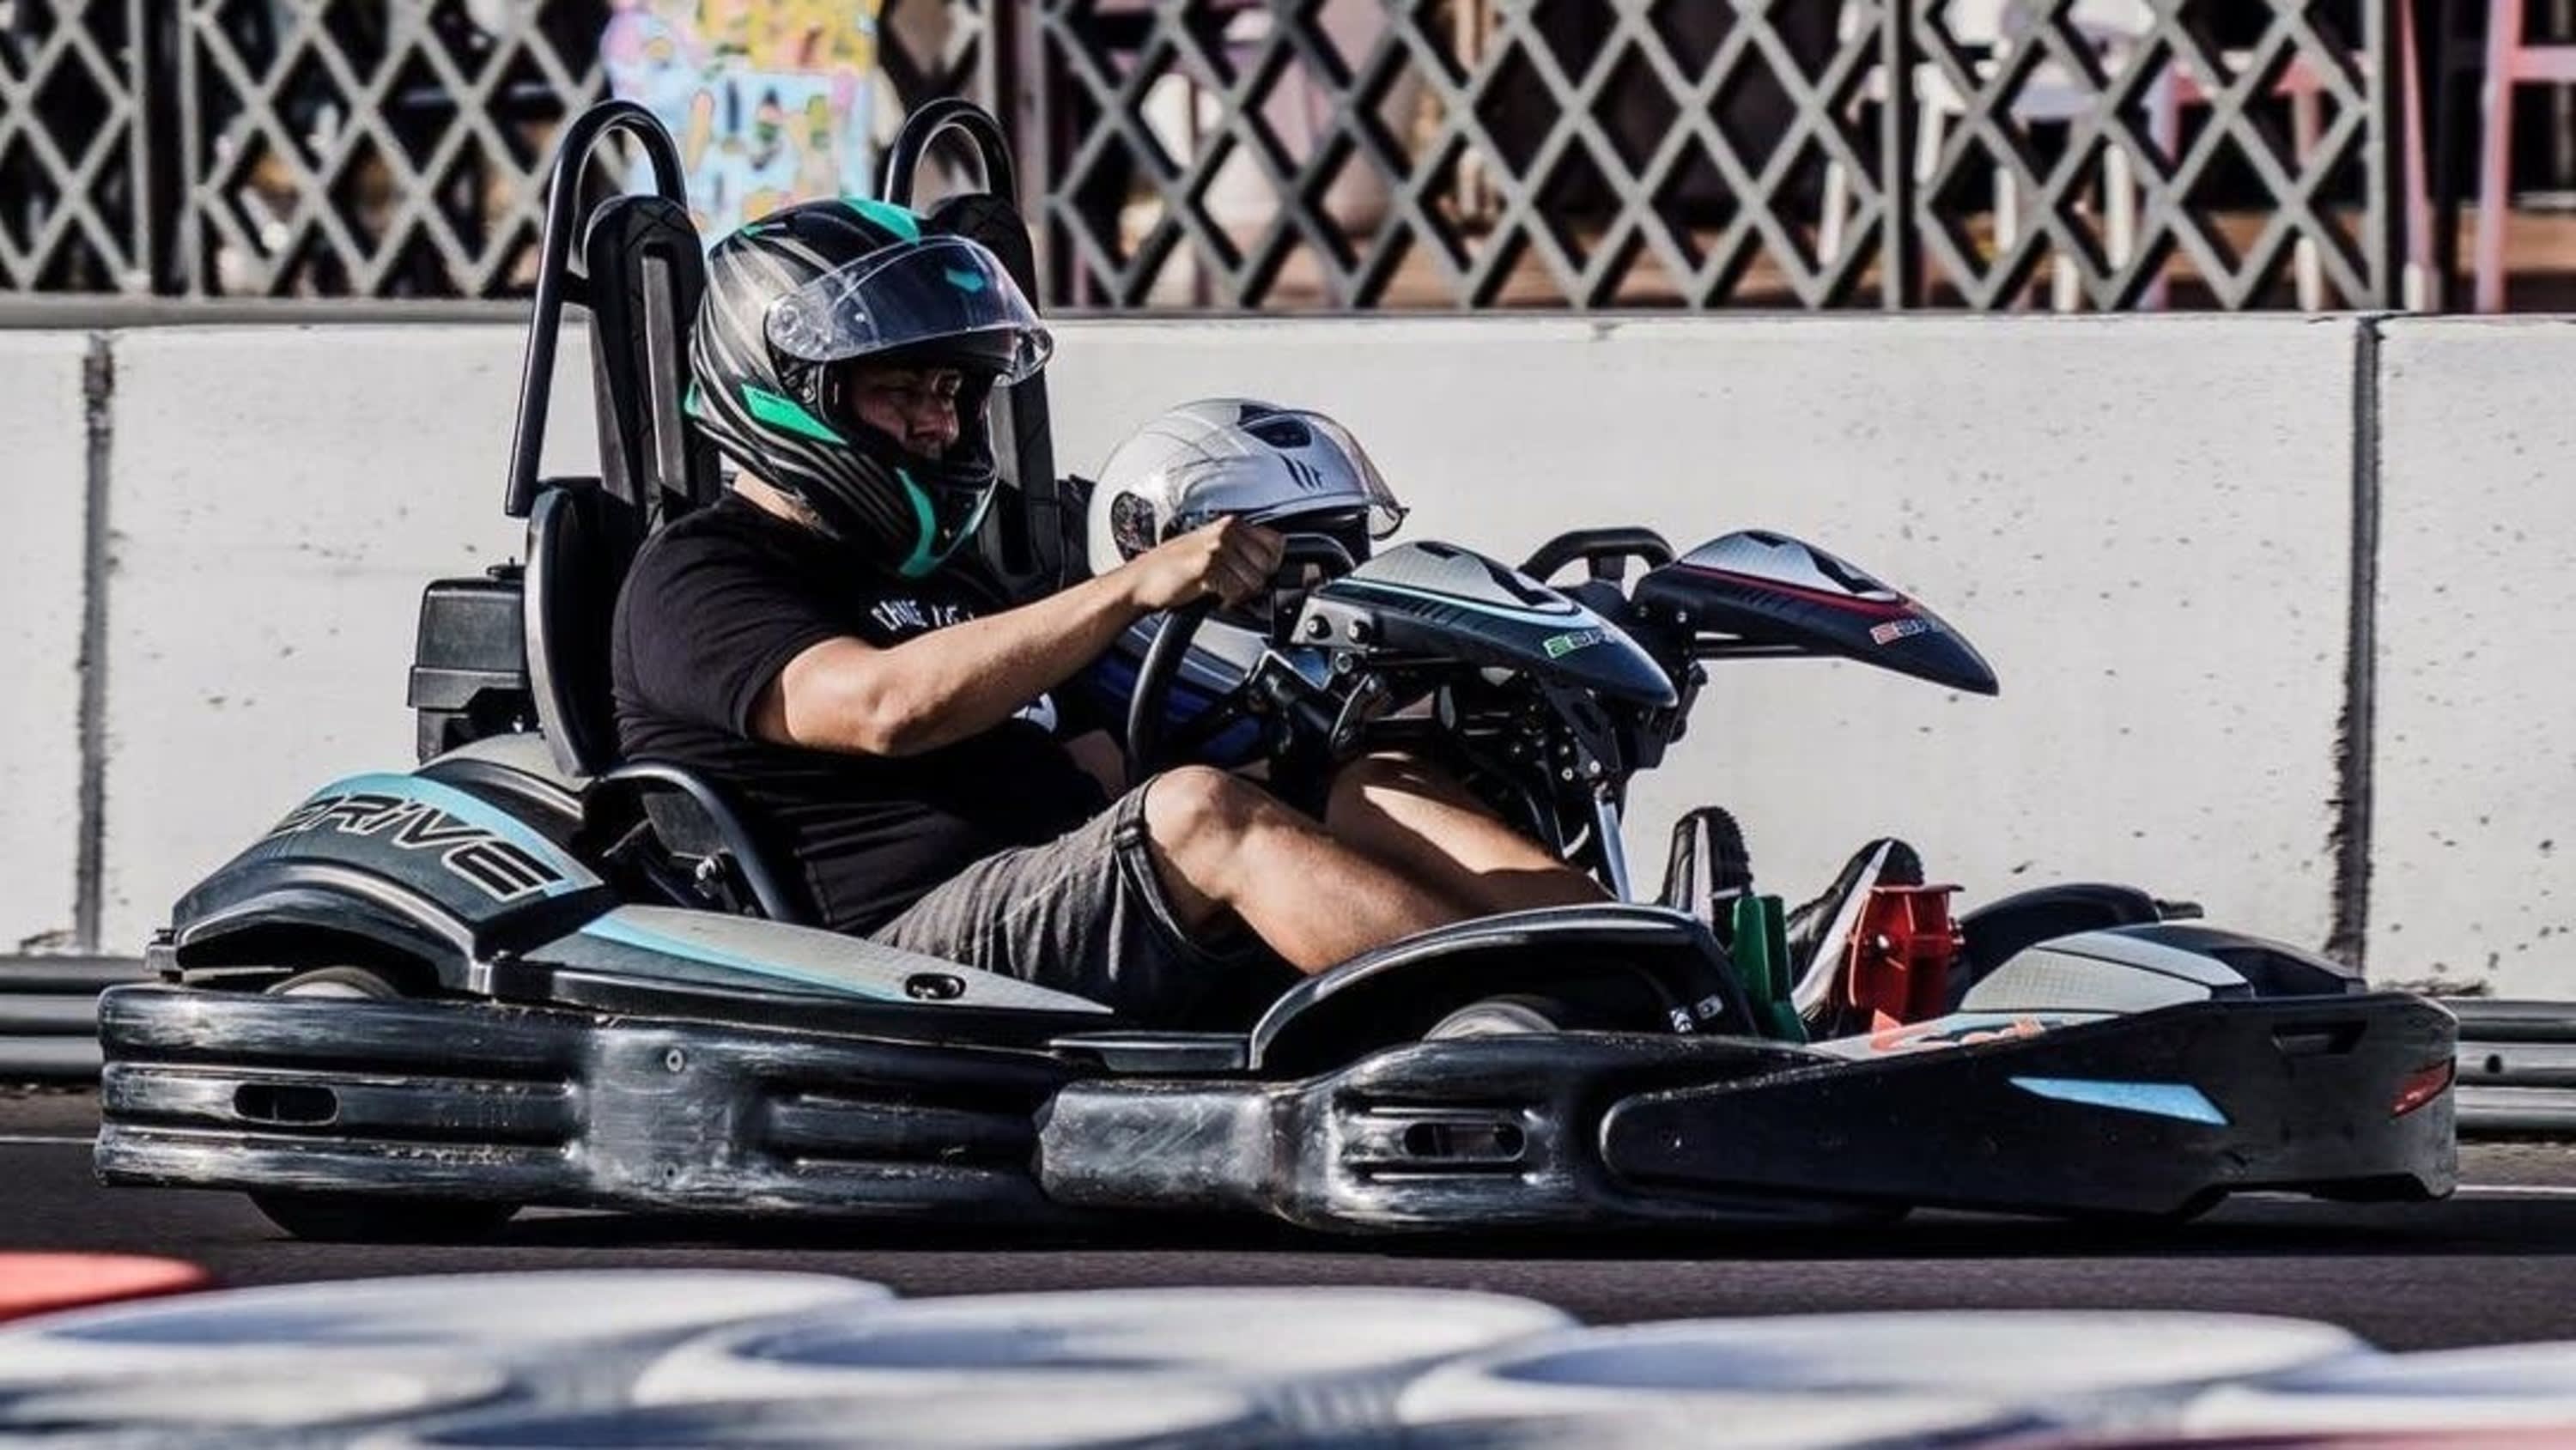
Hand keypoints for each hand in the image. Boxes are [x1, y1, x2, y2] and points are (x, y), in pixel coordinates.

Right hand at [1116, 517, 1285, 612]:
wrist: (1141, 580)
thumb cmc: (1172, 567)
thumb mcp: (1211, 547)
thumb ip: (1241, 550)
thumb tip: (1272, 564)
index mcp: (1231, 524)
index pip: (1277, 543)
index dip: (1270, 564)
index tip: (1256, 573)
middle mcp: (1227, 532)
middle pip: (1270, 565)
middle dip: (1255, 581)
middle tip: (1234, 585)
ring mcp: (1218, 548)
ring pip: (1256, 582)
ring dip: (1240, 593)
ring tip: (1221, 589)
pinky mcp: (1208, 567)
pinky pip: (1237, 592)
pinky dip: (1228, 600)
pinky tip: (1213, 594)